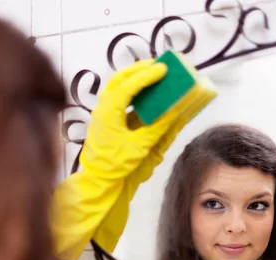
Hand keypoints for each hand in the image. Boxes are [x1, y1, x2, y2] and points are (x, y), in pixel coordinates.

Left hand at [79, 59, 176, 180]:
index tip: (162, 68)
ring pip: (116, 86)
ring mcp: (102, 112)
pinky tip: (145, 90)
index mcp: (108, 113)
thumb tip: (177, 110)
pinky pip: (118, 97)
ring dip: (134, 77)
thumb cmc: (116, 164)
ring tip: (153, 72)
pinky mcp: (106, 118)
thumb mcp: (140, 146)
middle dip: (139, 69)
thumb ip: (158, 126)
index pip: (127, 87)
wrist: (98, 179)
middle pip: (119, 79)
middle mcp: (103, 108)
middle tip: (158, 64)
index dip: (145, 76)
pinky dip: (131, 89)